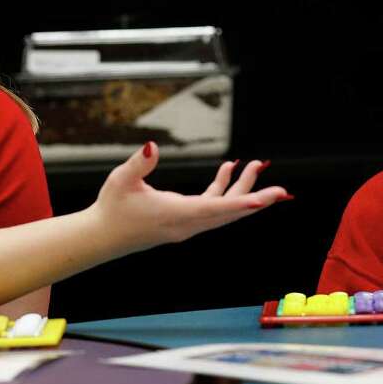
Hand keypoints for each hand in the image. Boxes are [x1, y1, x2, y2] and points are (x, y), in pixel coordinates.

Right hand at [91, 142, 290, 253]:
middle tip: (281, 190)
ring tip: (254, 166)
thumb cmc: (111, 209)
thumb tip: (152, 146)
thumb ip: (139, 163)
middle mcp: (186, 224)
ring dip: (240, 190)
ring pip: (223, 210)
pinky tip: (227, 171)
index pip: (215, 208)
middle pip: (228, 212)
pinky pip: (211, 208)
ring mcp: (186, 226)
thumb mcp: (120, 180)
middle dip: (255, 198)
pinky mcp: (183, 222)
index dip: (241, 202)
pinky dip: (223, 191)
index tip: (264, 199)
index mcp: (175, 215)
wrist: (101, 237)